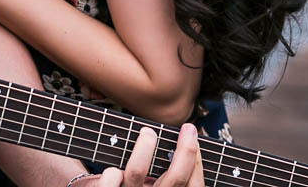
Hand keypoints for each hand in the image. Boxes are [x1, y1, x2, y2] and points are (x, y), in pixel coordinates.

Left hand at [86, 124, 203, 186]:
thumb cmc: (130, 186)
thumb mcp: (153, 184)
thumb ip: (166, 173)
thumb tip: (186, 142)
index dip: (197, 165)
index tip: (195, 138)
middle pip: (175, 179)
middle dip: (185, 151)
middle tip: (188, 127)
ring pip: (137, 172)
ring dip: (143, 148)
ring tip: (147, 132)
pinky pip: (110, 180)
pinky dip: (111, 171)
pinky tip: (113, 168)